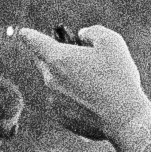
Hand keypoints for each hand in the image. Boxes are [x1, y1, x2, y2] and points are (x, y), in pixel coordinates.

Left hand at [17, 24, 149, 144]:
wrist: (125, 120)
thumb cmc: (119, 78)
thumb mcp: (111, 42)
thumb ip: (92, 32)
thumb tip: (82, 36)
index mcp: (57, 58)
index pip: (32, 40)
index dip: (29, 34)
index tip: (25, 33)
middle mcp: (50, 80)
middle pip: (43, 62)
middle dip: (55, 56)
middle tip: (79, 57)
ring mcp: (53, 101)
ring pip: (54, 83)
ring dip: (67, 78)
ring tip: (94, 82)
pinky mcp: (61, 118)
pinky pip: (62, 101)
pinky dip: (73, 98)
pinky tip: (95, 101)